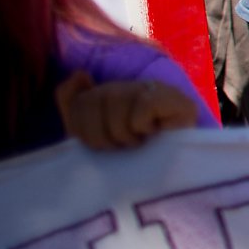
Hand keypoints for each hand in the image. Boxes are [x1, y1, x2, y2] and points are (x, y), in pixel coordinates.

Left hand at [54, 71, 200, 148]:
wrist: (169, 175)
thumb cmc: (129, 160)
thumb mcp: (92, 137)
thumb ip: (73, 105)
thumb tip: (80, 73)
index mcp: (109, 96)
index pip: (79, 99)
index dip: (81, 129)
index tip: (99, 146)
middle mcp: (130, 87)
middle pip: (94, 99)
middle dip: (101, 135)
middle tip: (120, 147)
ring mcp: (154, 90)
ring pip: (116, 100)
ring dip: (124, 134)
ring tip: (139, 142)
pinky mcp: (175, 99)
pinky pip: (143, 105)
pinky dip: (142, 125)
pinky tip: (154, 133)